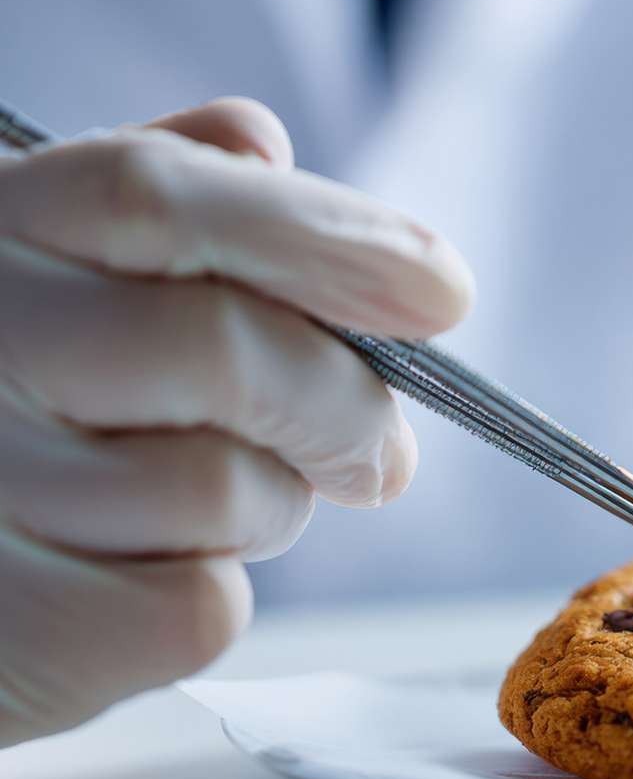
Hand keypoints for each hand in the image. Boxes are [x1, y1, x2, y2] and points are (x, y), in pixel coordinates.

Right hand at [0, 99, 473, 745]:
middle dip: (345, 409)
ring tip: (216, 515)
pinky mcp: (6, 633)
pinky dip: (203, 599)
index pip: (156, 196)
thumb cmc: (7, 415)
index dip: (324, 236)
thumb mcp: (45, 272)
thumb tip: (258, 145)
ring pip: (220, 490)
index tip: (442, 290)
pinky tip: (135, 580)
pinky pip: (191, 606)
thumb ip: (150, 204)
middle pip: (221, 350)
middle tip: (381, 459)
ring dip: (270, 509)